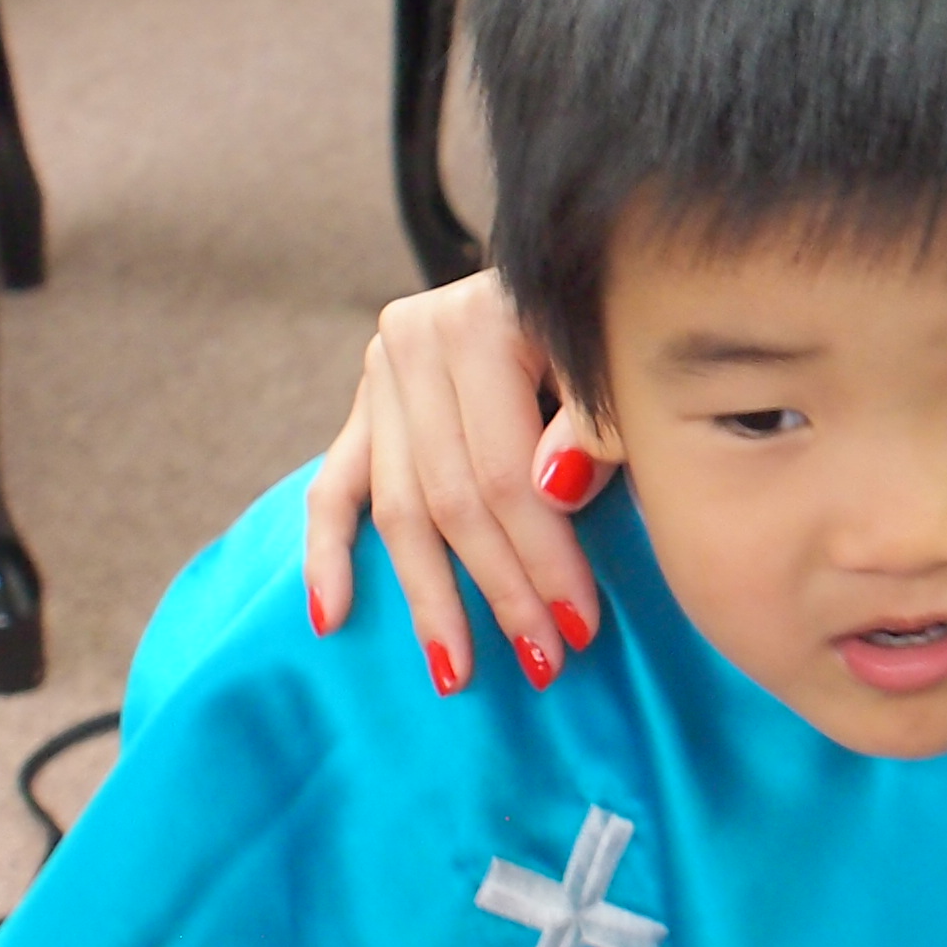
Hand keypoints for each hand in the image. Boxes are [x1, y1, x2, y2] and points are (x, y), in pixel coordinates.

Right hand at [302, 271, 613, 695]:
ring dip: (428, 597)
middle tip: (540, 662)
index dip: (543, 555)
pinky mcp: (364, 401)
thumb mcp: (618, 364)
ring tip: (456, 671)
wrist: (572, 275)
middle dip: (499, 590)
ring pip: (398, 507)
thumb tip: (553, 488)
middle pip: (450, 497)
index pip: (504, 470)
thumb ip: (595, 421)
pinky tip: (333, 617)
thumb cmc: (610, 331)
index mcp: (483, 322)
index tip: (581, 626)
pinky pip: (334, 486)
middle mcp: (417, 340)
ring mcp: (382, 371)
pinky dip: (328, 553)